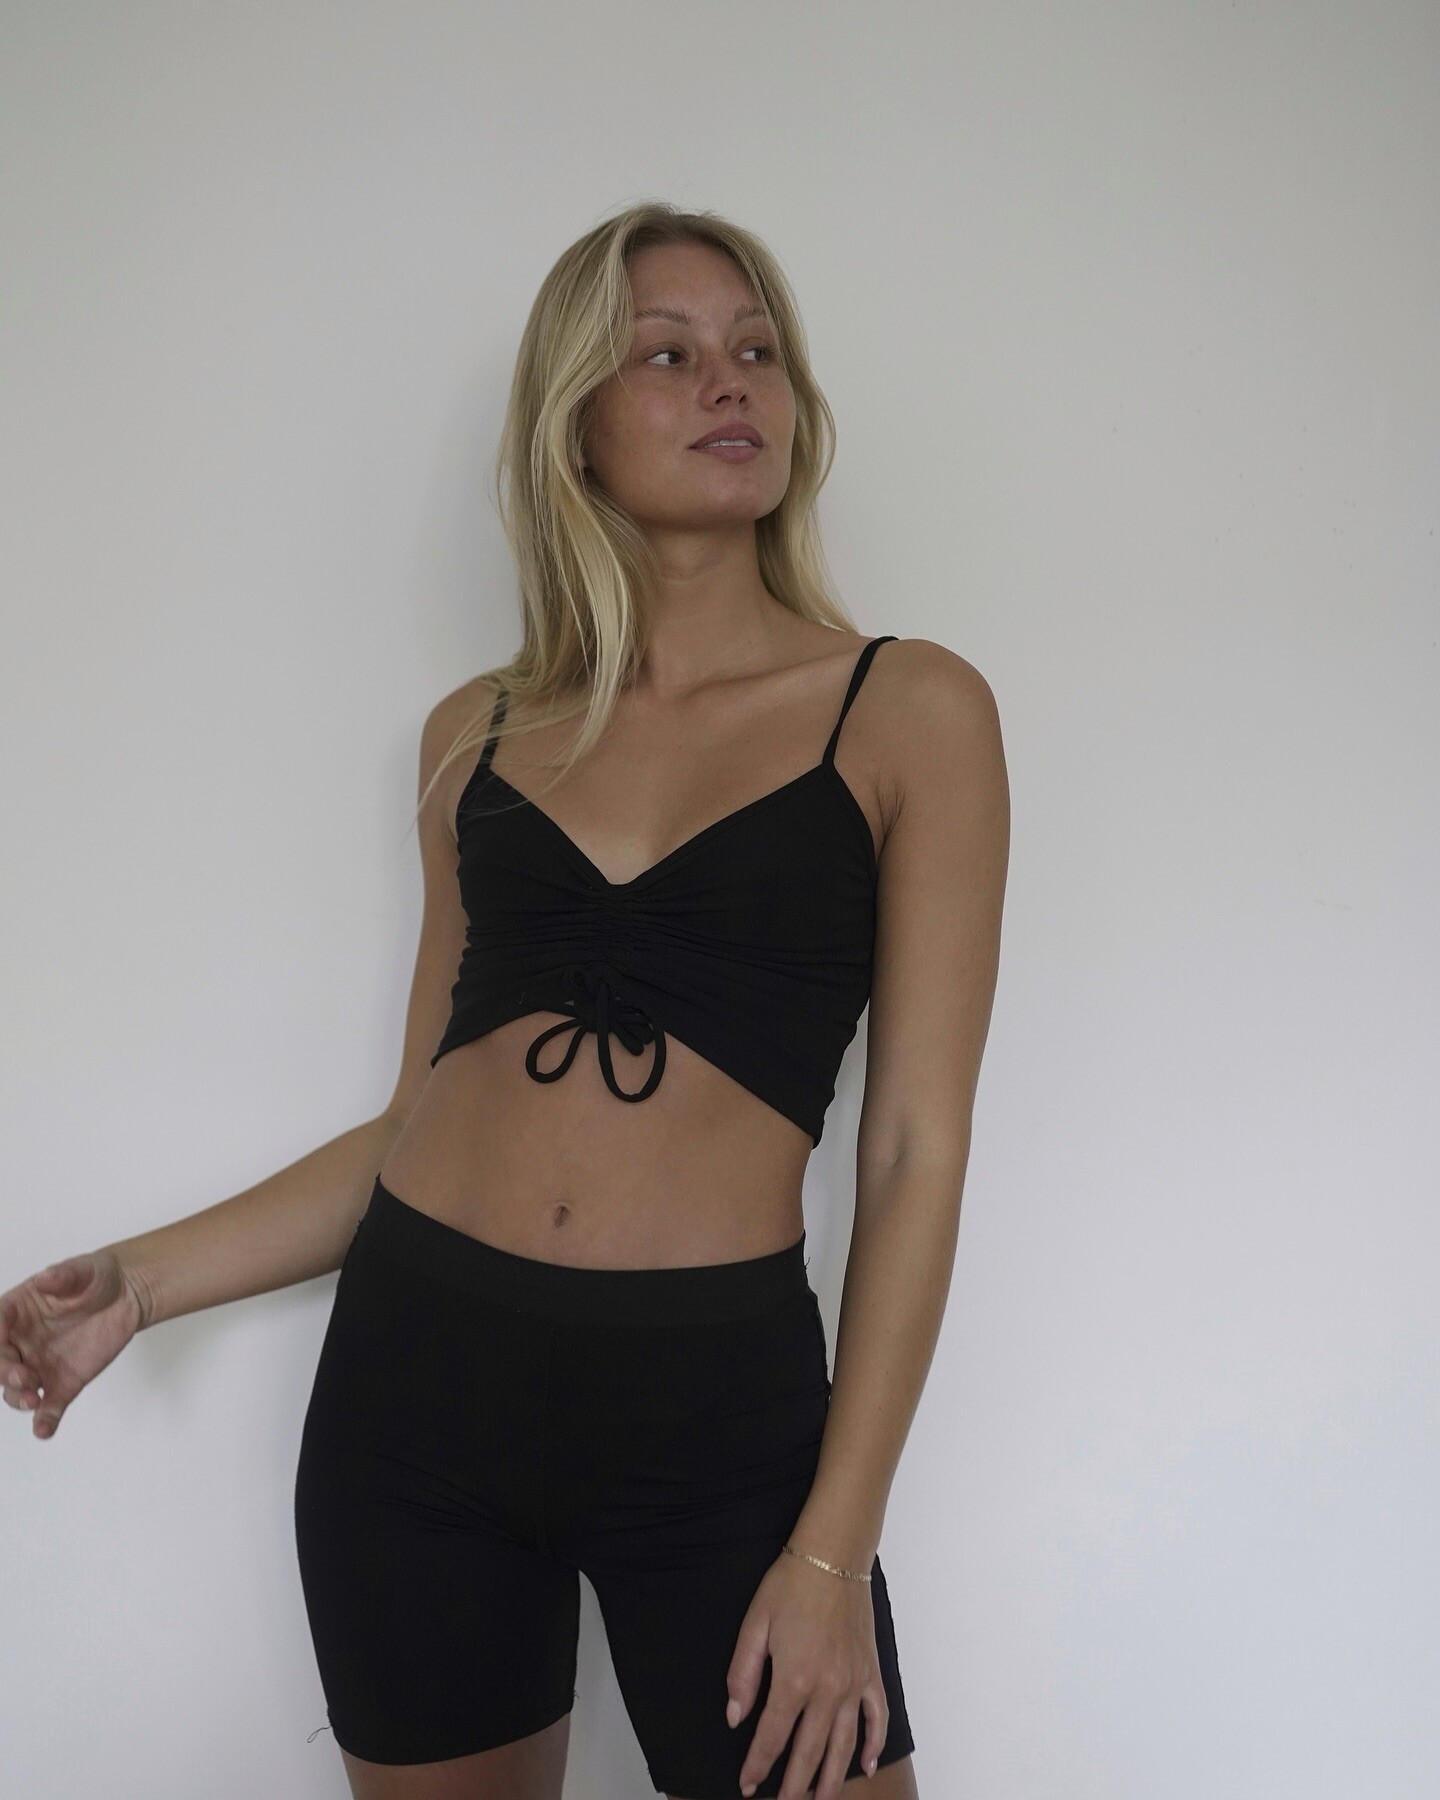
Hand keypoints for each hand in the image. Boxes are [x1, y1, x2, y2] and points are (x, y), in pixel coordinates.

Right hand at [0, 1249, 148, 1438]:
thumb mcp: (83, 1270)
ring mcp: (39, 1366)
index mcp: (15, 1313)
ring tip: (34, 1400)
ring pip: (16, 1391)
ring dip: (19, 1398)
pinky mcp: (63, 1384)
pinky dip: (44, 1421)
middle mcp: (20, 1343)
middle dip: (5, 1373)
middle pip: (0, 1363)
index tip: (0, 1341)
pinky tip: (44, 1430)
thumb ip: (63, 1275)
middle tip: (24, 1376)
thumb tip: (46, 1278)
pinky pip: (49, 1408)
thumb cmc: (95, 1278)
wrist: (127, 1296)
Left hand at [725, 1545, 887, 1798]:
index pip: (772, 1736)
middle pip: (809, 1751)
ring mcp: (854, 1684)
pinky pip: (876, 1718)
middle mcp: (828, 1690)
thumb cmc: (790, 1584)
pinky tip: (865, 1766)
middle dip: (794, 1785)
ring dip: (832, 1779)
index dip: (758, 1764)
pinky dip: (873, 1745)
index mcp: (794, 1679)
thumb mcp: (754, 1624)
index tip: (747, 1784)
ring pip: (844, 1745)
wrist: (832, 1556)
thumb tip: (735, 1716)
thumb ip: (742, 1674)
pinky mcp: (871, 1673)